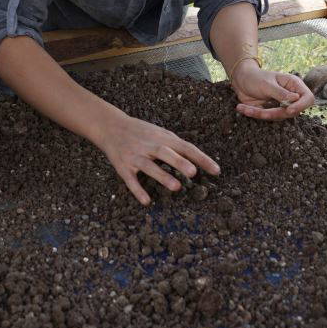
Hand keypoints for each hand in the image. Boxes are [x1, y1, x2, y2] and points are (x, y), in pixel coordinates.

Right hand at [96, 110, 219, 205]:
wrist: (110, 126)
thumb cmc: (141, 132)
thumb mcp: (159, 133)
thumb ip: (176, 146)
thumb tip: (198, 161)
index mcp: (162, 137)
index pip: (185, 147)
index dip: (201, 158)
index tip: (216, 171)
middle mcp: (149, 145)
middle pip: (165, 153)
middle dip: (179, 162)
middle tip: (193, 173)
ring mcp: (135, 156)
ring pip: (149, 166)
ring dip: (162, 176)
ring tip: (176, 187)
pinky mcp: (123, 167)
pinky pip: (130, 180)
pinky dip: (138, 190)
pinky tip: (147, 201)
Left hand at [230, 62, 313, 119]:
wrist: (240, 80)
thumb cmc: (255, 77)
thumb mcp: (267, 84)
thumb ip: (281, 93)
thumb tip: (296, 98)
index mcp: (293, 85)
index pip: (307, 98)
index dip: (301, 106)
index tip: (289, 110)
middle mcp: (290, 96)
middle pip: (292, 111)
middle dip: (275, 113)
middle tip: (260, 112)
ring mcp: (281, 105)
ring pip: (278, 116)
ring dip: (261, 114)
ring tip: (244, 108)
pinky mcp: (271, 111)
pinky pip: (266, 117)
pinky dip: (253, 114)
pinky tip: (241, 108)